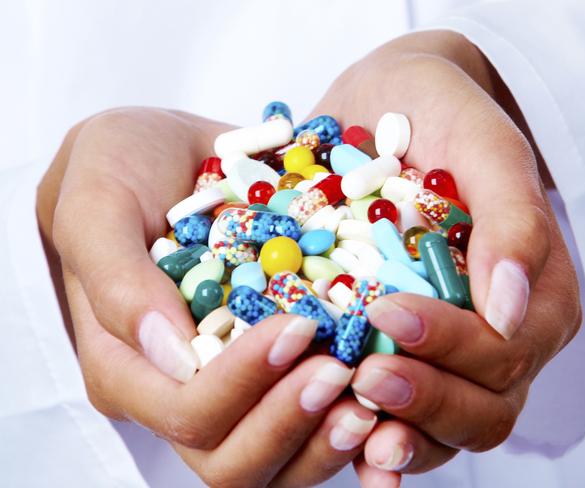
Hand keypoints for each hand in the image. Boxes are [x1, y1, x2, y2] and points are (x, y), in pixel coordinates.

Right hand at [37, 108, 376, 486]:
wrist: (160, 152)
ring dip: (326, 438)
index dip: (242, 384)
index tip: (295, 327)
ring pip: (276, 458)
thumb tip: (172, 350)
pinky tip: (381, 392)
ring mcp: (229, 384)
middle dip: (290, 421)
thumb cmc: (118, 171)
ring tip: (370, 395)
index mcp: (127, 365)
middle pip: (232, 458)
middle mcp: (178, 390)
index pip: (185, 412)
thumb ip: (118, 280)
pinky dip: (344, 419)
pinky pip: (308, 421)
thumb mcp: (98, 205)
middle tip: (342, 370)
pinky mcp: (269, 367)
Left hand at [309, 31, 580, 484]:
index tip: (390, 313)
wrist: (391, 103)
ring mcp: (445, 353)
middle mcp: (496, 337)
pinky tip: (333, 433)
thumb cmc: (447, 119)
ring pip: (441, 426)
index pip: (506, 351)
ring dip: (397, 434)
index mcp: (534, 297)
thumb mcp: (486, 149)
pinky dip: (366, 433)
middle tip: (364, 376)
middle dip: (424, 399)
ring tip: (345, 421)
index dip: (453, 346)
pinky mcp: (396, 352)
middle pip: (481, 407)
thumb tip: (510, 307)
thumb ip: (515, 221)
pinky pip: (393, 413)